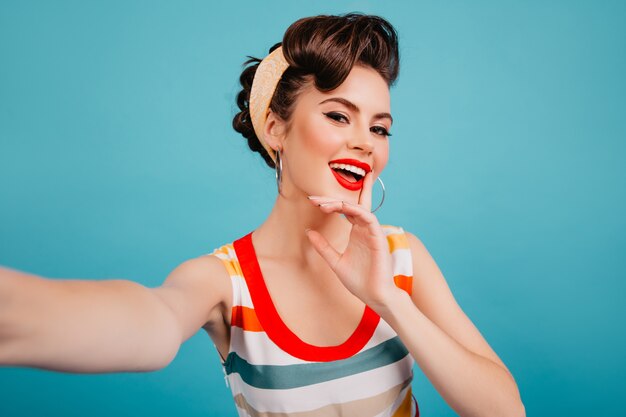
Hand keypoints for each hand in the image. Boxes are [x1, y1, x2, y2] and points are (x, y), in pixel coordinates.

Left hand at [306, 171, 398, 308]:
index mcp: (356, 232)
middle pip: (350, 205)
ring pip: (359, 208)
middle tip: (313, 199)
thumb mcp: (335, 261)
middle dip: (331, 199)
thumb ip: (323, 247)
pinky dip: (357, 211)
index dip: (328, 203)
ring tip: (323, 205)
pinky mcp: (379, 238)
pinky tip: (343, 208)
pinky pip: (369, 218)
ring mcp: (372, 232)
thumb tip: (308, 232)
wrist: (374, 296)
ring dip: (340, 203)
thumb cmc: (359, 281)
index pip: (344, 210)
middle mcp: (364, 229)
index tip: (311, 201)